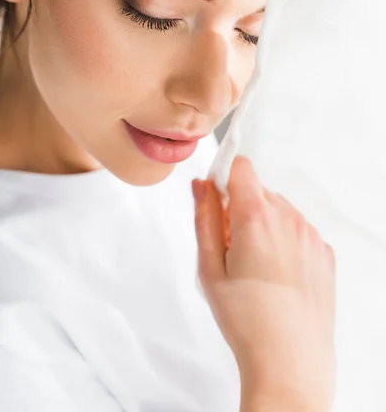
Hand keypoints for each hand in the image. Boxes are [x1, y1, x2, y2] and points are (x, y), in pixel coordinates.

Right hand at [192, 156, 335, 411]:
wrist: (289, 360)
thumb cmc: (246, 320)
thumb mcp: (209, 268)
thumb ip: (204, 218)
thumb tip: (202, 186)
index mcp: (256, 217)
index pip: (241, 167)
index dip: (224, 179)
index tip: (217, 199)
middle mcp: (289, 218)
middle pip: (259, 191)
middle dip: (241, 209)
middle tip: (231, 248)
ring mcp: (311, 235)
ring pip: (280, 210)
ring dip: (264, 224)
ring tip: (255, 267)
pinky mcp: (325, 252)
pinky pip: (299, 231)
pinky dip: (285, 241)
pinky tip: (277, 275)